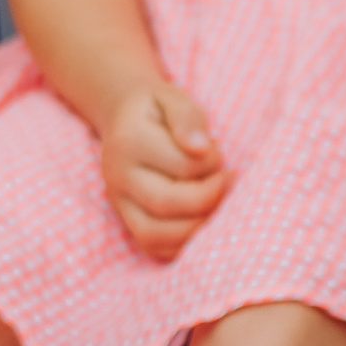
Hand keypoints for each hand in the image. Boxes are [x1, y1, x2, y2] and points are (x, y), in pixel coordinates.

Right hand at [100, 81, 228, 259]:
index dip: (212, 163)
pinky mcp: (126, 221)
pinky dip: (182, 245)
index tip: (219, 152)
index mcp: (129, 140)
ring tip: (218, 205)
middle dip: (209, 199)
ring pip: (155, 235)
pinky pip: (153, 248)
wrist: (124, 119)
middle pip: (165, 204)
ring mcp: (118, 202)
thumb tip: (201, 148)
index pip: (182, 165)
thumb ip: (188, 117)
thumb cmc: (157, 109)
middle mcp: (117, 176)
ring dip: (197, 227)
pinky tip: (203, 222)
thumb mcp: (173, 97)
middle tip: (229, 182)